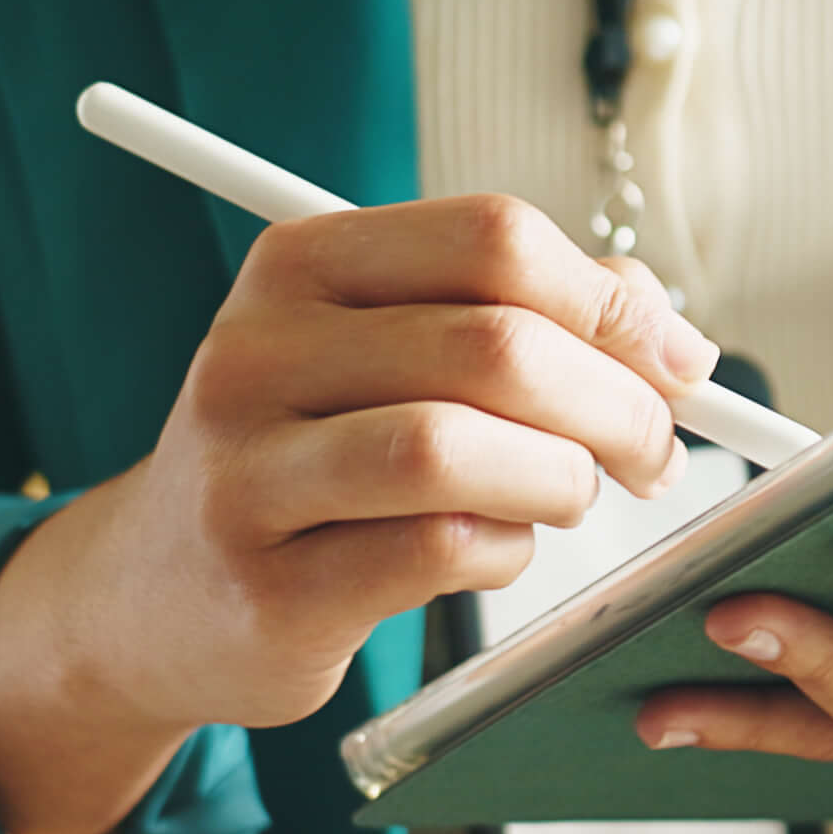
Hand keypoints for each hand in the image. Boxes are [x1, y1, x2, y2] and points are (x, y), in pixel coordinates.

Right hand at [0, 196, 717, 833]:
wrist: (154, 595)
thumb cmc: (311, 456)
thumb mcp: (387, 353)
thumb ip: (525, 318)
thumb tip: (669, 334)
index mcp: (300, 264)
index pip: (492, 238)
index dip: (613, 302)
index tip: (678, 365)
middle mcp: (257, 352)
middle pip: (494, 344)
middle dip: (616, 403)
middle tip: (653, 453)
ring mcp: (249, 473)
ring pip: (457, 448)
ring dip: (561, 478)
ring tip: (573, 497)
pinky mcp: (270, 588)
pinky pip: (438, 551)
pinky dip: (507, 550)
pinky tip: (498, 548)